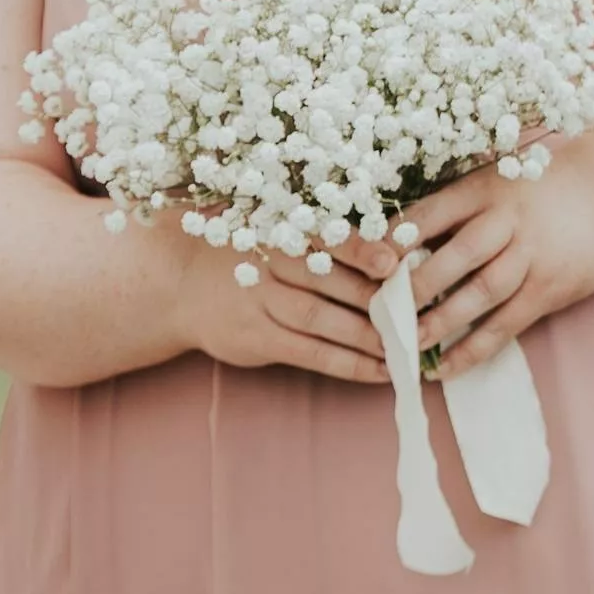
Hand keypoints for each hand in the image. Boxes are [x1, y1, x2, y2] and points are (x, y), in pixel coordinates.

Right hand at [178, 229, 396, 384]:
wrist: (173, 284)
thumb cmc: (231, 249)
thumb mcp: (258, 222)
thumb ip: (305, 227)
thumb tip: (380, 238)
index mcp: (272, 227)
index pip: (323, 237)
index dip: (360, 248)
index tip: (394, 261)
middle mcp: (267, 262)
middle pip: (330, 279)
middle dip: (377, 297)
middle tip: (419, 310)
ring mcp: (260, 302)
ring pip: (324, 319)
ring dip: (370, 335)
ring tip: (409, 345)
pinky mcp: (257, 338)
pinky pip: (312, 353)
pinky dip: (349, 364)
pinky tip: (380, 371)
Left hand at [403, 131, 593, 378]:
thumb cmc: (528, 192)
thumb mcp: (488, 183)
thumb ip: (448, 207)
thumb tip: (389, 237)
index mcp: (482, 190)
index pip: (433, 212)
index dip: (398, 236)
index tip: (365, 260)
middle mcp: (506, 222)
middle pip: (457, 254)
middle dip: (417, 284)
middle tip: (379, 308)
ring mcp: (529, 258)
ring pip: (481, 293)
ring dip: (441, 321)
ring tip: (406, 343)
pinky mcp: (547, 291)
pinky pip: (506, 325)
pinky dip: (474, 349)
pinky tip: (445, 366)